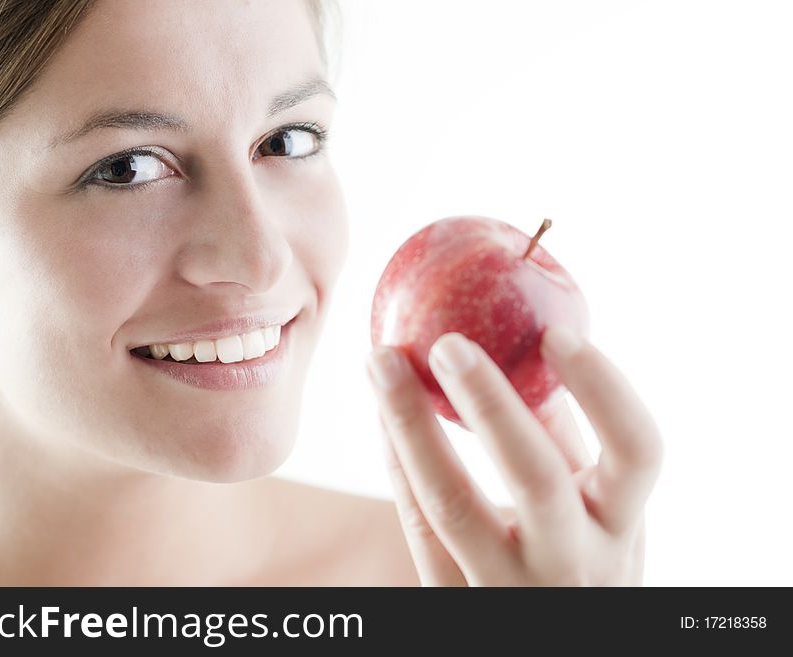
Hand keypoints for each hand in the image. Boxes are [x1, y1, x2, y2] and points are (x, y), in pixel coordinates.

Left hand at [365, 327, 662, 585]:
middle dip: (490, 403)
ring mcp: (508, 588)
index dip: (602, 389)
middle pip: (536, 479)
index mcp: (620, 527)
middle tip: (446, 342)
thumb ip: (567, 443)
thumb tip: (531, 348)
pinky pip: (418, 528)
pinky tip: (382, 415)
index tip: (555, 332)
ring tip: (382, 363)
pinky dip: (398, 463)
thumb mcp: (595, 514)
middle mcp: (573, 564)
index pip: (636, 452)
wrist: (550, 640)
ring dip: (412, 424)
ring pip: (454, 505)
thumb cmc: (576, 560)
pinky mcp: (454, 601)